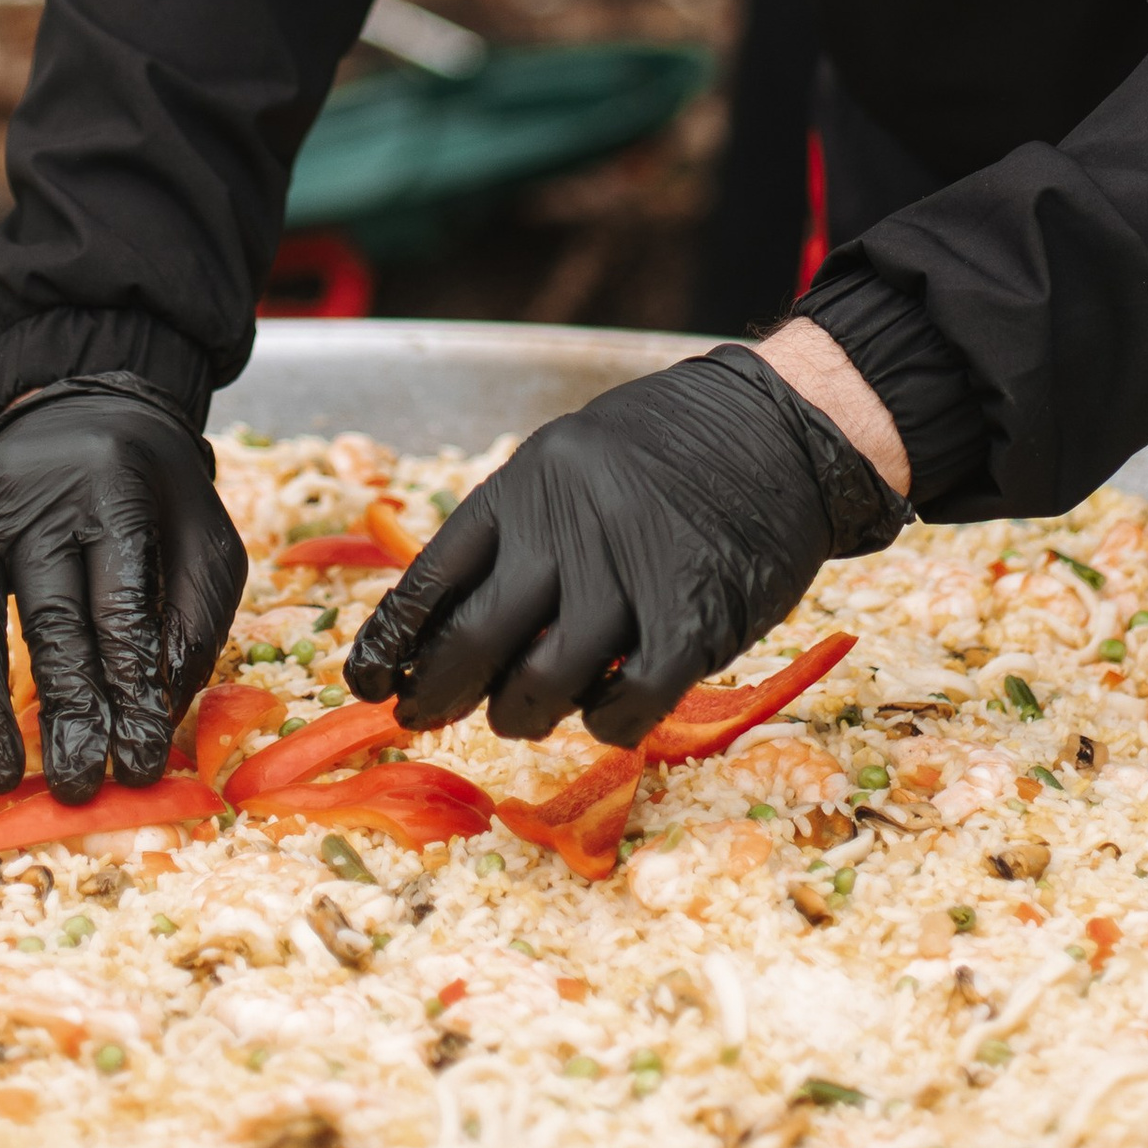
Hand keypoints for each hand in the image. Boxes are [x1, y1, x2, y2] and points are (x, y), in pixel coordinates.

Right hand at [0, 376, 245, 802]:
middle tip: (73, 786)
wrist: (82, 409)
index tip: (136, 763)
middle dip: (62, 711)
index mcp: (113, 497)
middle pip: (46, 618)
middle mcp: (35, 501)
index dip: (128, 692)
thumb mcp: (203, 538)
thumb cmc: (152, 495)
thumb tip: (160, 713)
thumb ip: (194, 621)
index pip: (119, 608)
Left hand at [344, 343, 902, 746]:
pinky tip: (605, 711)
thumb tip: (451, 627)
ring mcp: (631, 574)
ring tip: (522, 713)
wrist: (779, 426)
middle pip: (477, 637)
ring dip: (521, 712)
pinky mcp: (692, 619)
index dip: (395, 637)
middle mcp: (569, 527)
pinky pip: (626, 702)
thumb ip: (522, 532)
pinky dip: (606, 721)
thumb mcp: (573, 459)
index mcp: (529, 484)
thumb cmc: (667, 450)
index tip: (369, 680)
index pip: (437, 573)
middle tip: (425, 717)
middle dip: (439, 691)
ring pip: (544, 681)